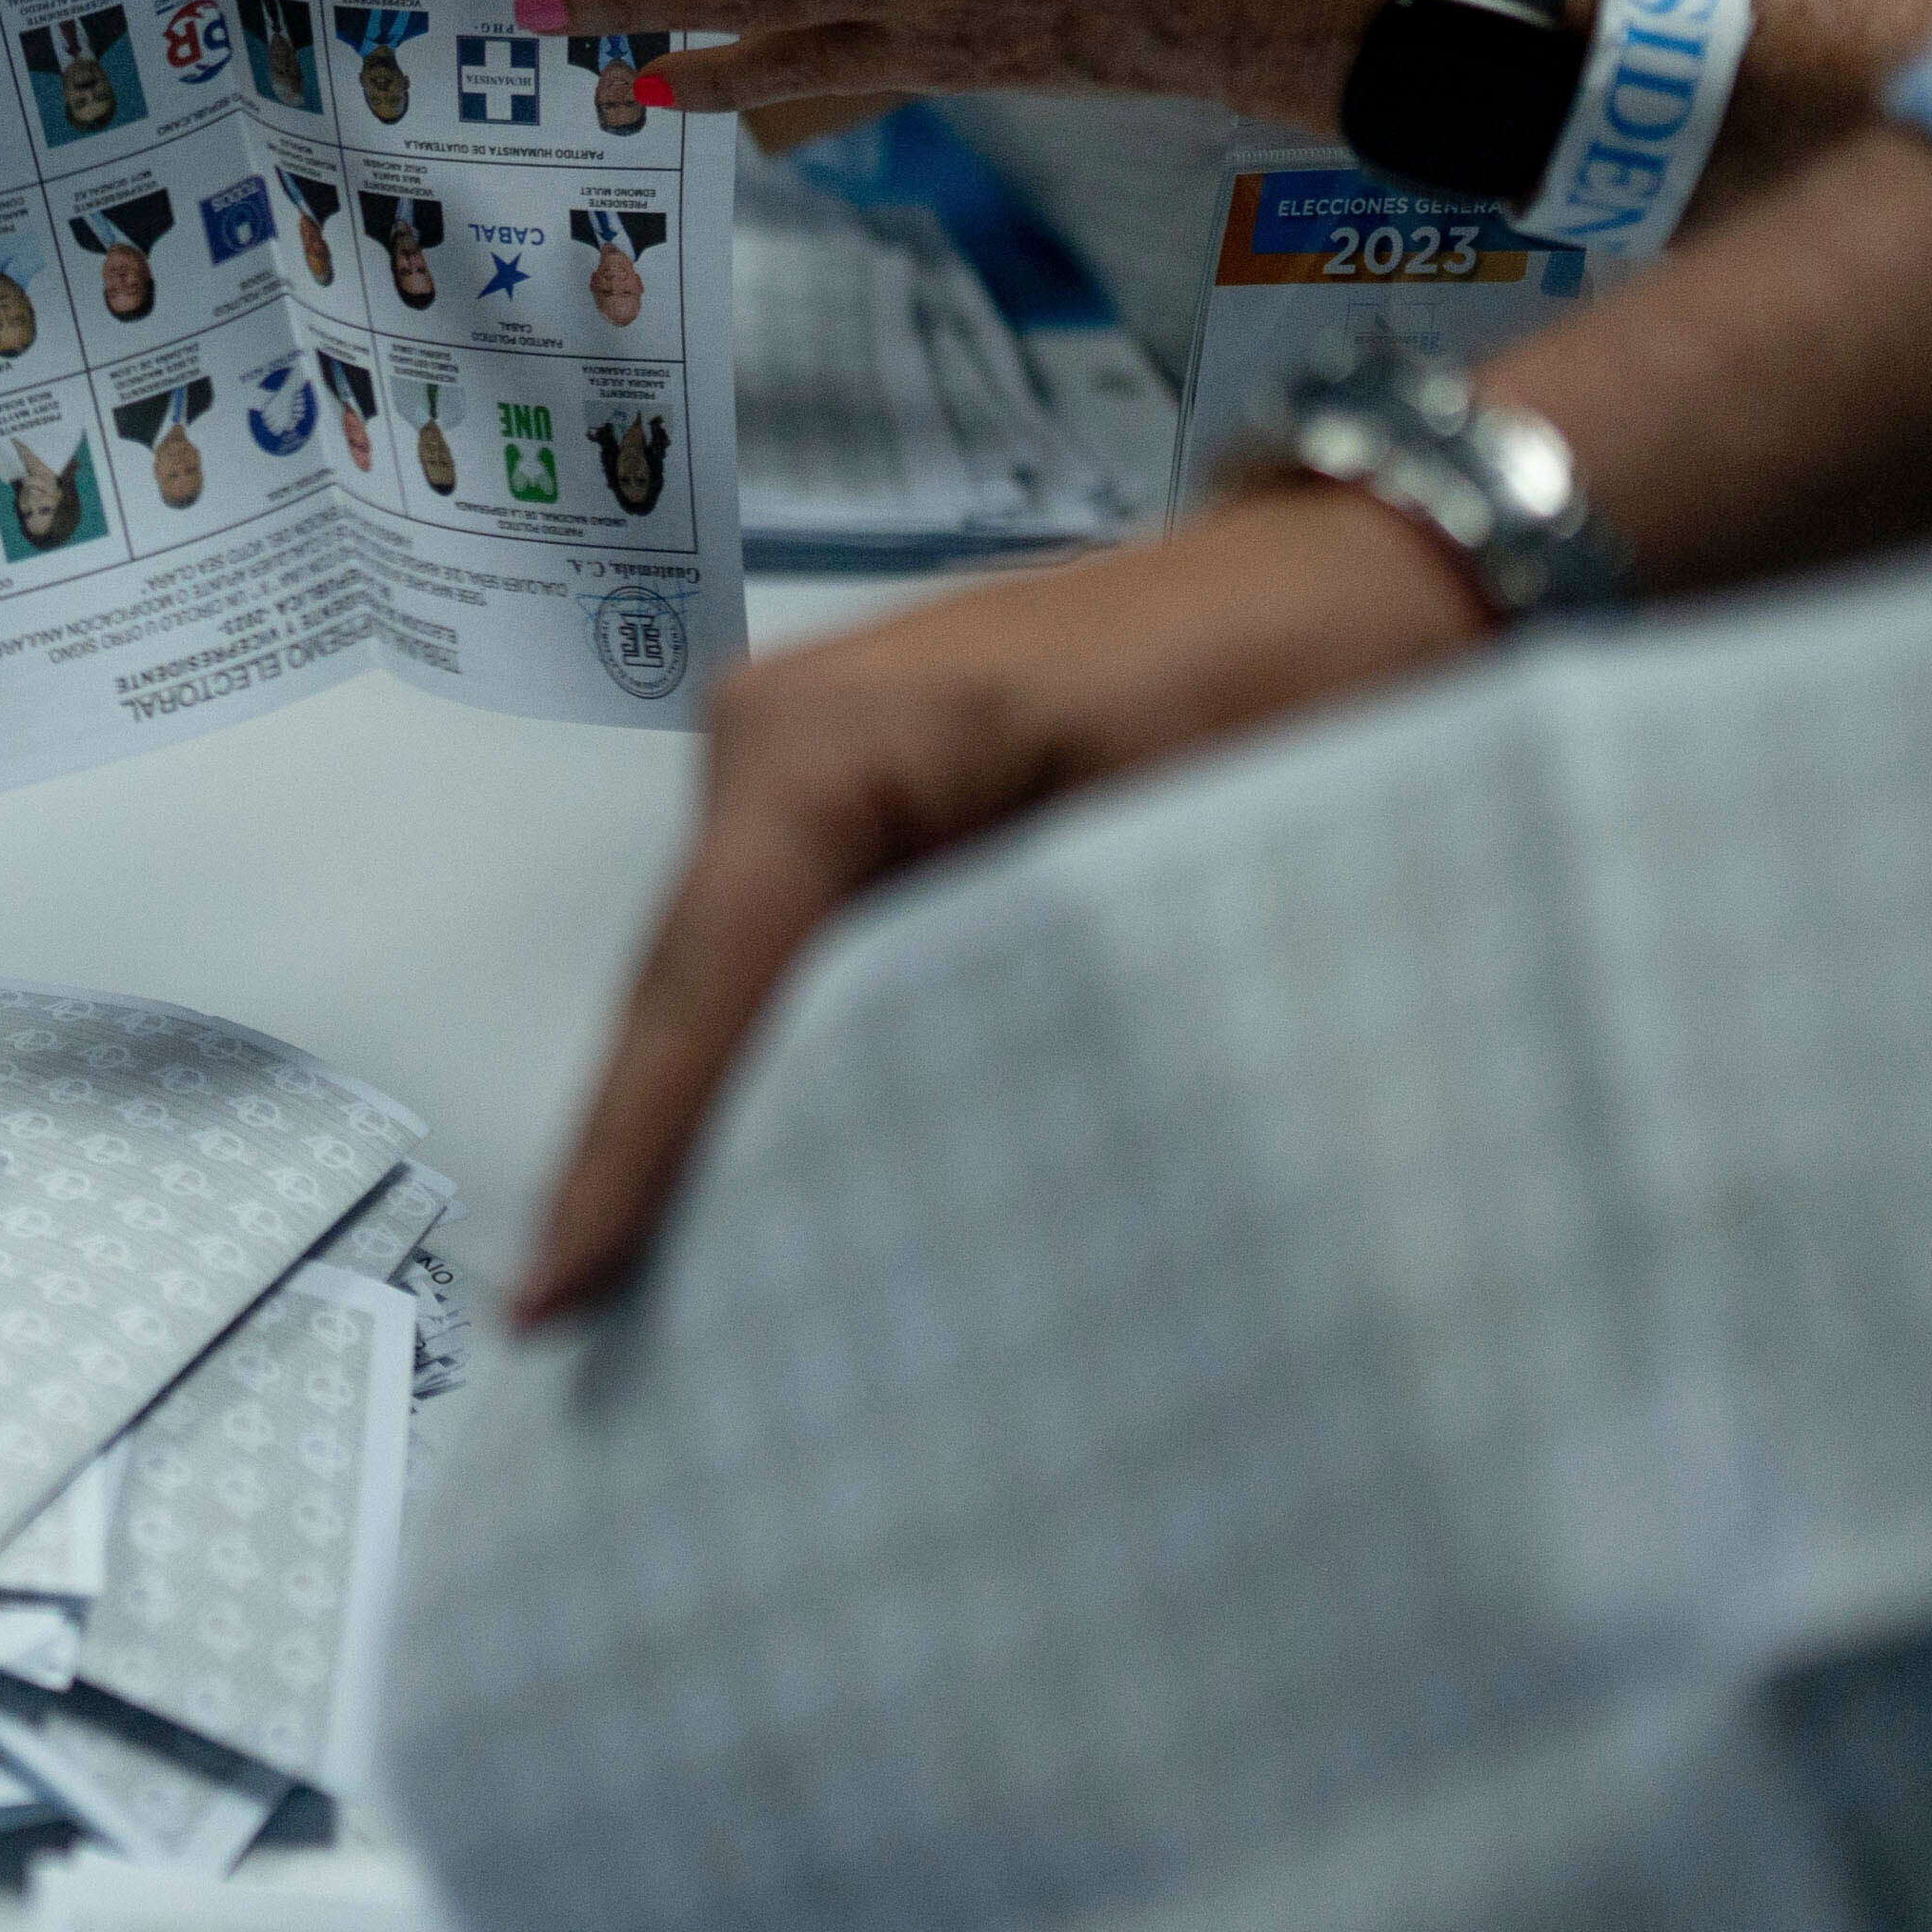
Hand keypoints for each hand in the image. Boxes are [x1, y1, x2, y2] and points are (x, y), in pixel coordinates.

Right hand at [522, 485, 1494, 1318]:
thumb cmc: (1294, 693)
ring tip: (665, 1303)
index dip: (628, 1151)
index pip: (700, 985)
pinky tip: (776, 1180)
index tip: (557, 1295)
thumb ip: (1009, 1017)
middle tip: (601, 1349)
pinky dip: (788, 1067)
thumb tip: (915, 1196)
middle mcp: (774, 745)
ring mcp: (804, 770)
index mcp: (821, 745)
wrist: (1375, 582)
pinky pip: (792, 961)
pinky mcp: (858, 807)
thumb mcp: (1156, 862)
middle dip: (647, 1161)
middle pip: (687, 995)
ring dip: (714, 1123)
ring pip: (730, 986)